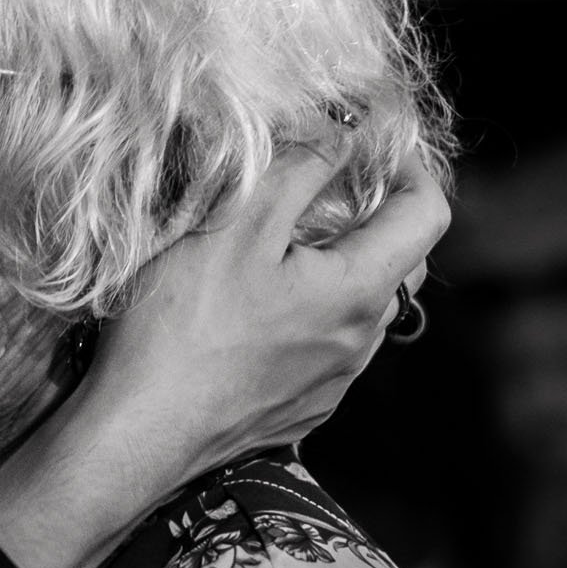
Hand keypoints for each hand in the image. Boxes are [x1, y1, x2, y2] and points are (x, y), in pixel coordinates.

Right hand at [0, 143, 446, 567]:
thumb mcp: (233, 225)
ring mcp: (332, 384)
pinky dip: (306, 320)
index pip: (428, 215)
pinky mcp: (298, 412)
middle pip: (401, 265)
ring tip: (276, 255)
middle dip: (376, 221)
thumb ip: (298, 169)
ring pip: (360, 312)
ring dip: (337, 274)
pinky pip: (323, 352)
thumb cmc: (180, 326)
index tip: (376, 146)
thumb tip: (342, 133)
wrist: (138, 434)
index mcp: (359, 289)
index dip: (413, 169)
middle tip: (321, 194)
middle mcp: (362, 341)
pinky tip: (250, 317)